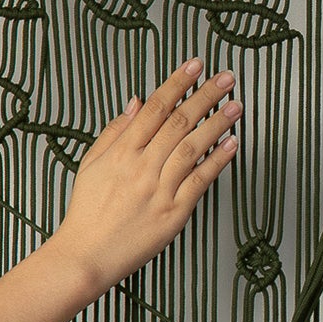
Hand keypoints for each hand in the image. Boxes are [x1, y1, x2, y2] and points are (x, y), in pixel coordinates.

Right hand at [46, 62, 239, 298]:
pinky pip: (200, 181)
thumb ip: (116, 131)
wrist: (85, 256)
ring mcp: (159, 190)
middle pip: (178, 122)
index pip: (154, 108)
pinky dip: (217, 161)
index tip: (196, 65)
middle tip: (227, 78)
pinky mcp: (173, 213)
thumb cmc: (87, 211)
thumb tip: (137, 101)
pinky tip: (232, 144)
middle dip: (205, 96)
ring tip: (237, 106)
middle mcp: (141, 167)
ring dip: (217, 123)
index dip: (177, 83)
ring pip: (192, 147)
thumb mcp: (91, 164)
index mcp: (121, 152)